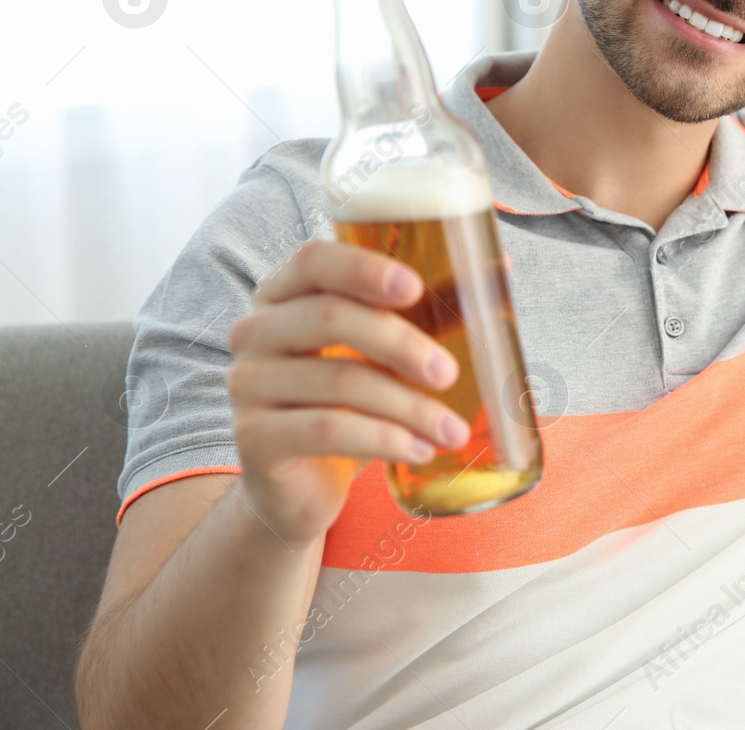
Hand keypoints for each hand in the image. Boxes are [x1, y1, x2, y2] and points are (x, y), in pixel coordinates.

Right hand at [225, 240, 467, 545]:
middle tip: (450, 374)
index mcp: (282, 294)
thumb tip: (498, 267)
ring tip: (451, 431)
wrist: (302, 484)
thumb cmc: (349, 402)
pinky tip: (419, 450)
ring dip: (409, 407)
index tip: (415, 287)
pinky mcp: (253, 438)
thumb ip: (430, 312)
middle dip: (403, 344)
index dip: (363, 267)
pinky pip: (327, 430)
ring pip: (340, 382)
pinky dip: (384, 440)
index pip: (313, 260)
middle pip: (331, 318)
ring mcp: (246, 385)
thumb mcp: (386, 353)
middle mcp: (254, 332)